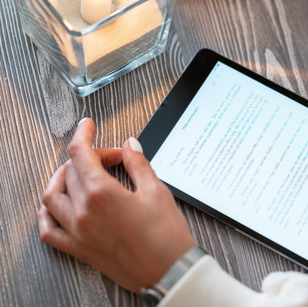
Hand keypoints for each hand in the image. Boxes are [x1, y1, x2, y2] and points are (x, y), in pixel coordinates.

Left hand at [38, 118, 194, 291]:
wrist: (170, 271)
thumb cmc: (166, 236)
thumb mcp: (156, 191)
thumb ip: (138, 164)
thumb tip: (129, 146)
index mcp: (102, 193)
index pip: (80, 153)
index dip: (83, 134)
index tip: (88, 126)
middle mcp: (84, 211)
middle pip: (72, 171)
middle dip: (90, 157)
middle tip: (113, 158)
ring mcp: (78, 232)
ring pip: (52, 197)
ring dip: (62, 179)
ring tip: (78, 173)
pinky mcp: (79, 249)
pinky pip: (49, 231)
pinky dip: (47, 213)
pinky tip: (57, 205)